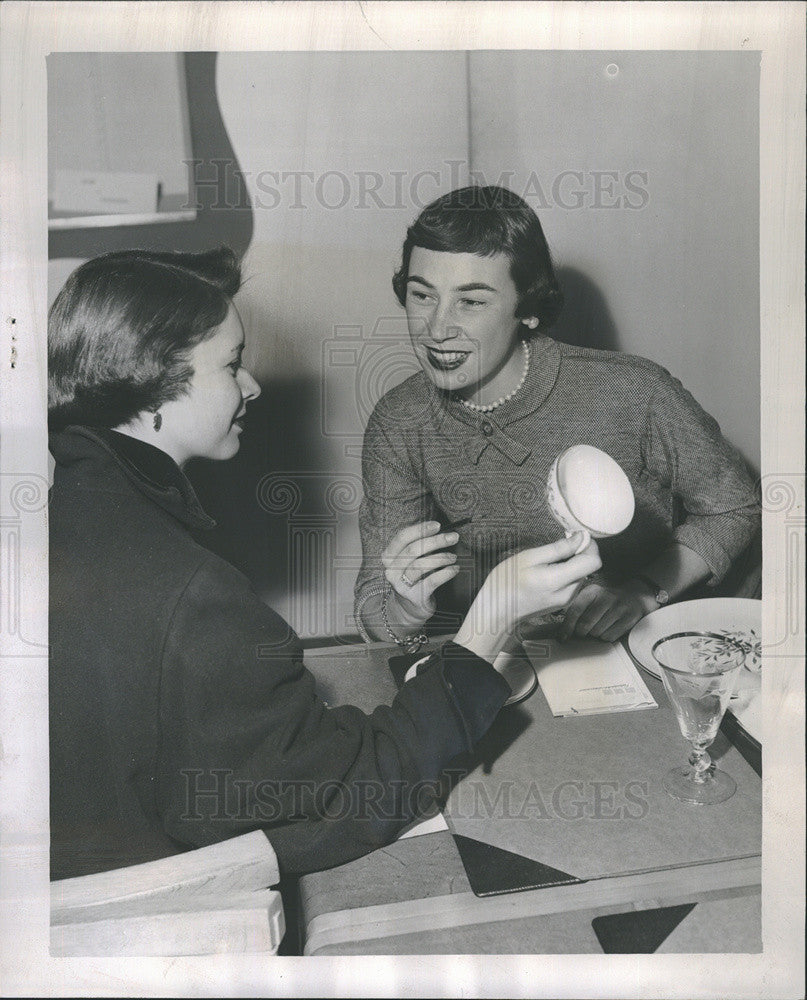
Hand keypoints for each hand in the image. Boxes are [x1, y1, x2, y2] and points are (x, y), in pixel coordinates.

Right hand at [381, 520, 459, 626]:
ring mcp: (401, 584)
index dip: (420, 529)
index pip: (402, 537)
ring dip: (441, 558)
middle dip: (435, 541)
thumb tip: (441, 531)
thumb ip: (419, 545)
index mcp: (389, 556)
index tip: (437, 525)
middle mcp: (391, 570)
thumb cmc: (413, 577)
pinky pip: (431, 581)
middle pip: (413, 550)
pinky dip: (445, 573)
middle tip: (453, 537)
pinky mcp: (414, 596)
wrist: (409, 607)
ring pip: (420, 566)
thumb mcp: (410, 560)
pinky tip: (454, 569)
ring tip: (453, 557)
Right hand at [456, 533, 601, 662]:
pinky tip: (549, 570)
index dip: (589, 545)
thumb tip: (580, 538)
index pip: (593, 562)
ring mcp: (566, 600)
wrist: (497, 612)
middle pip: (589, 568)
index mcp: (558, 580)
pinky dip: (567, 572)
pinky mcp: (563, 603)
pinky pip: (574, 582)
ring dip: (573, 562)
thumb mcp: (528, 558)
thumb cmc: (506, 582)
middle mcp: (568, 593)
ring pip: (582, 574)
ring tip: (550, 558)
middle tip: (559, 544)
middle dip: (579, 552)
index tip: (575, 536)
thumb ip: (557, 549)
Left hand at [557, 578, 656, 642]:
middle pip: (585, 625)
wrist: (635, 597)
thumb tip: (561, 633)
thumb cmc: (606, 601)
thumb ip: (576, 610)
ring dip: (595, 634)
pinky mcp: (629, 619)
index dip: (567, 627)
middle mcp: (606, 598)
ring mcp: (619, 608)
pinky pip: (609, 637)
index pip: (575, 610)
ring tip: (599, 626)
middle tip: (584, 631)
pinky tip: (609, 628)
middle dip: (582, 632)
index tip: (562, 638)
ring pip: (597, 633)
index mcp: (592, 591)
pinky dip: (606, 637)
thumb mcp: (591, 598)